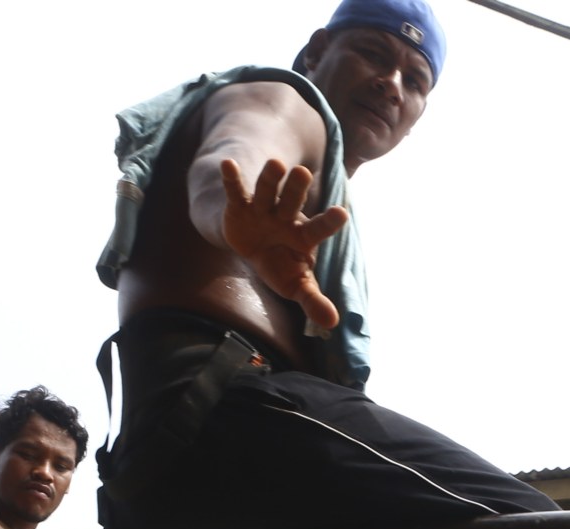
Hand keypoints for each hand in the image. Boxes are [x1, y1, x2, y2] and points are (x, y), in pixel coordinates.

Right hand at [218, 157, 349, 330]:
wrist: (252, 247)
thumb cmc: (281, 266)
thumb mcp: (296, 285)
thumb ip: (312, 301)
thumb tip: (332, 324)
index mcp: (302, 236)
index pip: (318, 229)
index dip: (328, 222)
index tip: (342, 213)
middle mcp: (285, 217)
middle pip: (293, 201)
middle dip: (297, 188)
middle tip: (303, 172)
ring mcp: (263, 209)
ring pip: (268, 190)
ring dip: (270, 178)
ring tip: (276, 163)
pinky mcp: (240, 206)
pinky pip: (236, 191)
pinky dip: (232, 179)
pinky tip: (228, 164)